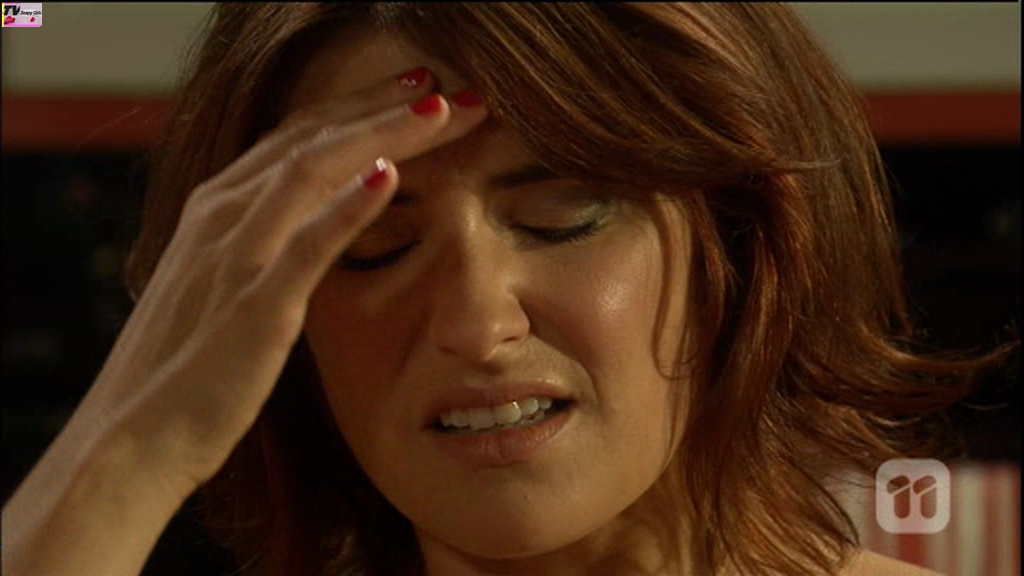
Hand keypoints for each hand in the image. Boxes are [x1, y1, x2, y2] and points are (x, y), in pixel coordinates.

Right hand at [97, 73, 487, 496]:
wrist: (133, 436)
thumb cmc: (184, 367)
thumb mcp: (221, 286)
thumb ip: (262, 247)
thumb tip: (312, 225)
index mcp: (218, 208)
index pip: (299, 136)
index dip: (360, 107)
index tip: (416, 92)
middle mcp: (223, 214)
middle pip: (313, 137)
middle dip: (384, 107)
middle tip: (451, 87)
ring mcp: (237, 255)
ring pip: (313, 169)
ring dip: (381, 134)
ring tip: (440, 111)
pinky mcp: (255, 305)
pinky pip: (306, 243)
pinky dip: (348, 205)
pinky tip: (389, 176)